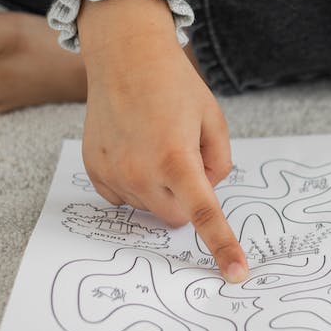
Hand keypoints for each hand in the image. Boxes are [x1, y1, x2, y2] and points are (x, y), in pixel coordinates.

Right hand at [77, 0, 247, 282]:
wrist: (125, 56)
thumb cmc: (174, 84)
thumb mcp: (213, 119)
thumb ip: (219, 163)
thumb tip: (206, 192)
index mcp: (177, 159)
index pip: (204, 215)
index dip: (223, 246)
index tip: (236, 274)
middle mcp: (141, 171)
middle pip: (176, 217)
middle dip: (187, 198)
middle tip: (184, 157)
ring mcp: (113, 173)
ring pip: (149, 207)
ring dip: (159, 188)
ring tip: (155, 142)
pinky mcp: (95, 170)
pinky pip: (123, 197)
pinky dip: (135, 182)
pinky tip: (134, 149)